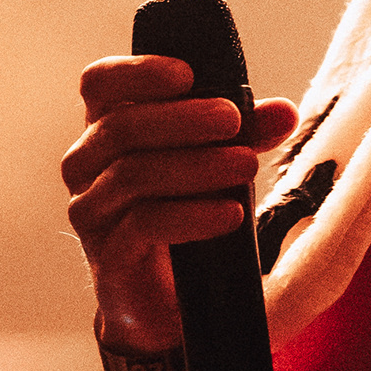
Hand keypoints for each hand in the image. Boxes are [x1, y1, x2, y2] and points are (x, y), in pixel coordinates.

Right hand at [62, 55, 300, 349]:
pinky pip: (143, 225)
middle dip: (183, 119)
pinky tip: (230, 213)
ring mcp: (91, 212)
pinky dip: (192, 216)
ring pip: (132, 174)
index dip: (137, 72)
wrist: (169, 299)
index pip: (100, 84)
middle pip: (121, 127)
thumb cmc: (186, 212)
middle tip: (234, 120)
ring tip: (247, 166)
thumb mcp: (219, 164)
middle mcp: (86, 166)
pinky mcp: (109, 257)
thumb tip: (284, 112)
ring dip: (196, 166)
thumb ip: (247, 134)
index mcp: (106, 130)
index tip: (188, 73)